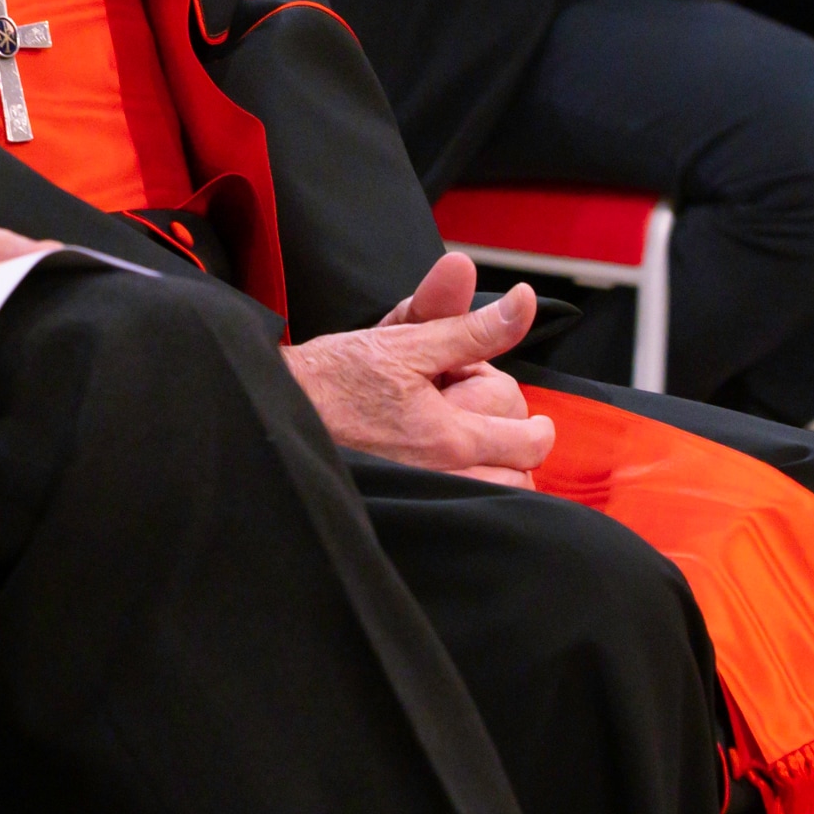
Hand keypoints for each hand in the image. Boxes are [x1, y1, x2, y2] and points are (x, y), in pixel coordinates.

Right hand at [285, 253, 552, 486]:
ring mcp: (427, 500)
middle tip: (472, 414)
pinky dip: (475, 494)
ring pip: (496, 496)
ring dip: (495, 470)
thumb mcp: (406, 340)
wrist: (279, 411)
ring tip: (470, 447)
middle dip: (508, 437)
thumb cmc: (336, 377)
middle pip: (517, 468)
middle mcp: (443, 478)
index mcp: (448, 436)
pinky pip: (467, 512)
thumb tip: (522, 301)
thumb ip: (472, 326)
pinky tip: (455, 472)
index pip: (527, 439)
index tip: (532, 421)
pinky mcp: (411, 511)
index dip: (534, 425)